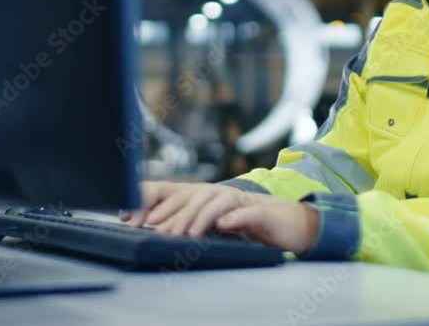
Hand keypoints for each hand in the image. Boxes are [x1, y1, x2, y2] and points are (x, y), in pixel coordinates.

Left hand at [120, 181, 318, 252]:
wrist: (293, 226)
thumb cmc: (254, 228)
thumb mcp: (221, 227)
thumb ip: (198, 225)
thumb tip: (164, 230)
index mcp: (212, 198)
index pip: (180, 194)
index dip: (158, 203)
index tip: (136, 218)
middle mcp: (226, 195)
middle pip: (196, 196)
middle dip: (175, 213)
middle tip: (159, 231)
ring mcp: (245, 202)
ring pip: (218, 202)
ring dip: (200, 218)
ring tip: (187, 234)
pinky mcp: (264, 213)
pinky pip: (247, 213)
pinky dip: (235, 218)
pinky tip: (223, 226)